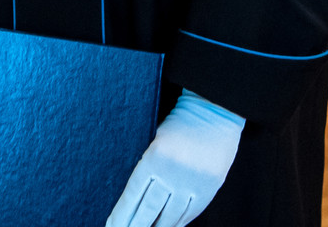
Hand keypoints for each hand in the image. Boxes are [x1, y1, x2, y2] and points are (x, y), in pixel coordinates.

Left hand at [105, 90, 244, 226]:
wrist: (215, 112)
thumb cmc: (179, 124)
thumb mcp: (155, 139)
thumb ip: (146, 166)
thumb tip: (132, 197)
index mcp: (154, 158)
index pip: (132, 195)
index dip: (121, 214)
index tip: (112, 226)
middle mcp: (172, 173)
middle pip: (149, 211)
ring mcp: (192, 183)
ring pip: (170, 217)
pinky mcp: (208, 189)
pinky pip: (189, 214)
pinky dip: (177, 224)